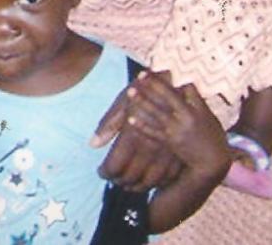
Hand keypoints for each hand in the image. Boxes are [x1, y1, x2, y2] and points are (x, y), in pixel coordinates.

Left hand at [92, 73, 182, 191]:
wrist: (171, 84)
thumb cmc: (141, 91)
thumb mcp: (121, 102)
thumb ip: (108, 124)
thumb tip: (93, 144)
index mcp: (131, 134)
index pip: (114, 165)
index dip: (106, 173)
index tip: (102, 173)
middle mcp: (148, 145)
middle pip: (131, 177)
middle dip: (120, 182)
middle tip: (114, 182)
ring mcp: (165, 151)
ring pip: (150, 181)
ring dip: (138, 187)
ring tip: (129, 186)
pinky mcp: (178, 152)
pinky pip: (168, 177)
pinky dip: (158, 183)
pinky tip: (149, 183)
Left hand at [122, 74, 230, 182]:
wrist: (213, 162)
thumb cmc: (214, 137)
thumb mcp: (209, 117)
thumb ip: (197, 102)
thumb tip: (185, 85)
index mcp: (198, 111)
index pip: (187, 89)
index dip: (176, 78)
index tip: (163, 66)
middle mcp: (187, 119)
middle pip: (168, 98)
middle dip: (153, 85)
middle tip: (141, 74)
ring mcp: (177, 130)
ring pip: (156, 113)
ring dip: (142, 102)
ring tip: (130, 91)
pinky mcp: (170, 142)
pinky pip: (153, 132)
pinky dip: (142, 126)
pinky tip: (130, 119)